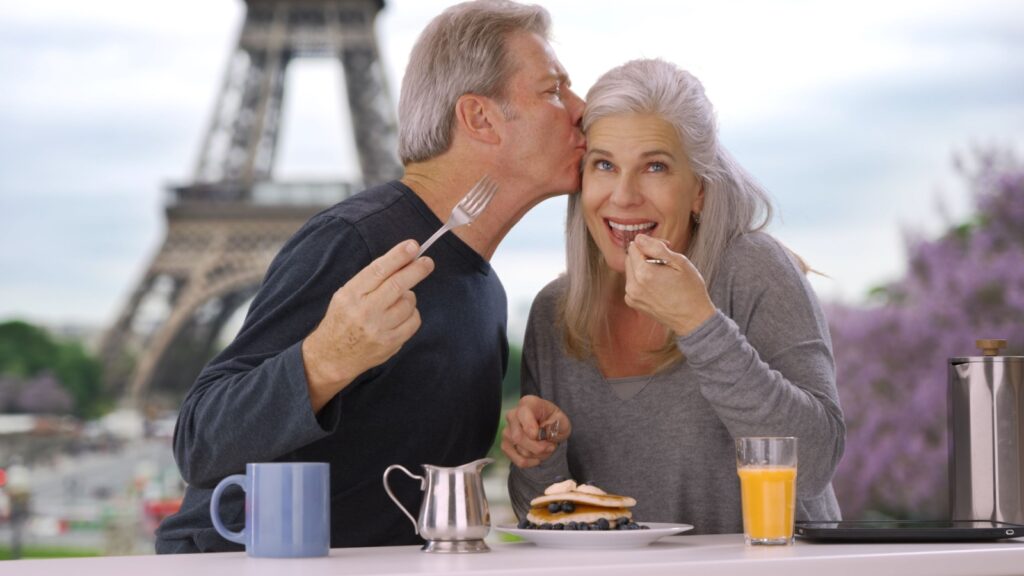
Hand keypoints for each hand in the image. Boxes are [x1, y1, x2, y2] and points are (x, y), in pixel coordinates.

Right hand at [302, 239, 434, 411]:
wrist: (332, 356)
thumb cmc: (343, 319)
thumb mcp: (346, 295)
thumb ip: (371, 280)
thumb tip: (403, 260)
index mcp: (351, 295)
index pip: (378, 270)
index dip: (398, 256)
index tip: (413, 246)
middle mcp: (365, 311)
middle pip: (398, 285)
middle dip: (416, 270)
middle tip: (427, 262)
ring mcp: (379, 329)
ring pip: (409, 302)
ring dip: (408, 297)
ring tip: (396, 301)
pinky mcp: (391, 343)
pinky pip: (414, 320)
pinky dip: (411, 314)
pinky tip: (399, 317)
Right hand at [502, 395, 571, 467]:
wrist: (551, 428)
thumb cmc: (555, 421)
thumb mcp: (562, 421)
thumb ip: (554, 426)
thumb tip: (540, 435)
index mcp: (527, 403)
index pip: (522, 414)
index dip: (530, 427)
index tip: (538, 435)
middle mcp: (513, 415)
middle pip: (518, 437)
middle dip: (538, 447)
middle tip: (551, 446)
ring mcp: (507, 431)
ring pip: (520, 450)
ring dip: (538, 455)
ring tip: (545, 448)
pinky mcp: (506, 445)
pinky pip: (517, 460)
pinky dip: (531, 462)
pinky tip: (537, 457)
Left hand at [624, 234, 714, 335]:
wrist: (693, 319)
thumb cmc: (691, 289)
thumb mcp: (679, 263)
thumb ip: (656, 247)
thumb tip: (638, 238)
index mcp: (644, 273)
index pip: (635, 246)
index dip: (650, 243)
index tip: (665, 249)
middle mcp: (633, 285)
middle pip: (630, 257)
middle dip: (644, 254)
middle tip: (666, 260)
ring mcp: (631, 296)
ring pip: (630, 270)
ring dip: (642, 267)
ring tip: (663, 275)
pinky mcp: (632, 303)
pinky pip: (632, 283)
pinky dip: (641, 280)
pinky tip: (658, 286)